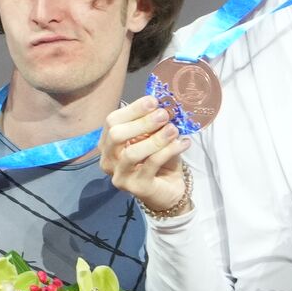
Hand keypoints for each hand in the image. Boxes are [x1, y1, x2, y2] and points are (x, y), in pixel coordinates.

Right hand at [99, 96, 189, 212]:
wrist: (169, 189)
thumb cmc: (158, 160)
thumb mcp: (153, 137)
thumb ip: (152, 123)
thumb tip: (163, 104)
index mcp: (108, 143)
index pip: (112, 121)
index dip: (132, 109)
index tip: (153, 101)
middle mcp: (108, 160)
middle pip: (116, 135)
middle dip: (141, 123)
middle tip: (164, 115)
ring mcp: (120, 175)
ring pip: (132, 153)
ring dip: (155, 139)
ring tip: (173, 129)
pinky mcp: (136, 187)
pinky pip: (151, 165)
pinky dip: (168, 151)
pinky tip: (182, 143)